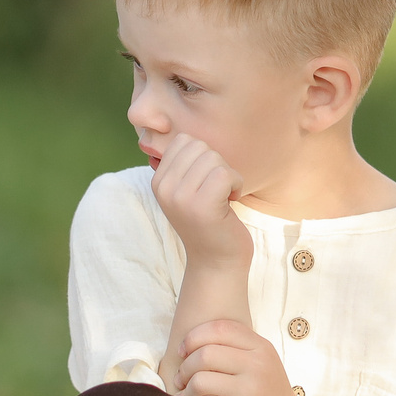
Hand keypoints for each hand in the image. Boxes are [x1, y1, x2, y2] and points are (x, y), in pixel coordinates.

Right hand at [152, 134, 251, 268]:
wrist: (217, 262)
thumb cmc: (211, 222)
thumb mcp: (189, 190)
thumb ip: (185, 165)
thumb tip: (187, 133)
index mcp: (158, 181)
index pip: (184, 141)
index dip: (204, 157)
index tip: (206, 182)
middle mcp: (164, 187)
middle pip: (199, 146)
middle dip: (217, 164)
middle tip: (217, 190)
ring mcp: (180, 197)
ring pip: (213, 158)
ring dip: (228, 175)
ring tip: (223, 198)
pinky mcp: (201, 206)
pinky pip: (225, 173)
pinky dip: (236, 184)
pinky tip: (231, 201)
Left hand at [173, 317, 298, 395]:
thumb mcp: (260, 363)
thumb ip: (233, 347)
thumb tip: (188, 344)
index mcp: (261, 347)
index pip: (219, 328)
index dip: (193, 338)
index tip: (183, 353)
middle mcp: (258, 365)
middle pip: (204, 355)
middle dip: (184, 369)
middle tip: (182, 381)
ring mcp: (252, 391)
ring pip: (199, 382)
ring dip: (187, 394)